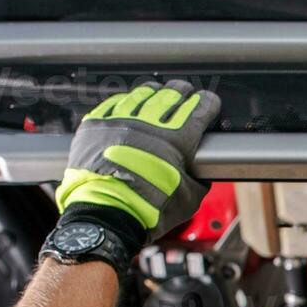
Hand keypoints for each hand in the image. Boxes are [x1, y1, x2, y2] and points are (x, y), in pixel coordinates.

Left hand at [55, 80, 221, 247]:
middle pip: (173, 93)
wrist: (105, 215)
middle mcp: (149, 124)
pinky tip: (130, 105)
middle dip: (184, 92)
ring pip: (143, 93)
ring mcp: (120, 120)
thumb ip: (199, 179)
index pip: (200, 107)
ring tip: (159, 94)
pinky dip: (126, 101)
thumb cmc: (147, 211)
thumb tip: (201, 172)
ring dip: (156, 92)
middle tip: (187, 95)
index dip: (209, 103)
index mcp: (177, 140)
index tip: (210, 104)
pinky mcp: (96, 124)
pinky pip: (114, 102)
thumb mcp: (189, 199)